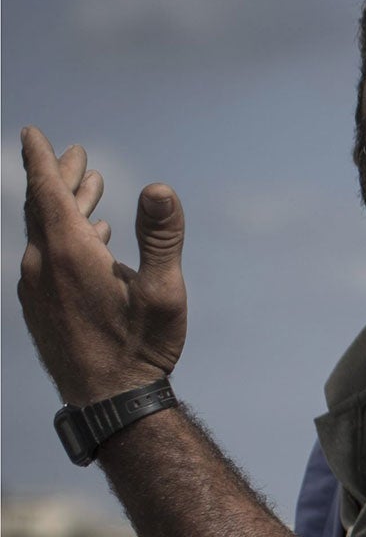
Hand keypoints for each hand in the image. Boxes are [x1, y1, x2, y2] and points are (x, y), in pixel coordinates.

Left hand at [17, 127, 187, 404]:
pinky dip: (63, 238)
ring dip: (66, 209)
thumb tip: (159, 188)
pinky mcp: (39, 308)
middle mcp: (42, 265)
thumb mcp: (163, 291)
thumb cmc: (141, 348)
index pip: (46, 190)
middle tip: (75, 156)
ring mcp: (35, 288)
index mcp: (69, 252)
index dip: (41, 160)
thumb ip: (161, 236)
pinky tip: (88, 241)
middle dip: (59, 178)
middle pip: (43, 208)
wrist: (109, 402)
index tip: (32, 133)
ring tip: (89, 192)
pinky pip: (44, 259)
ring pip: (44, 234)